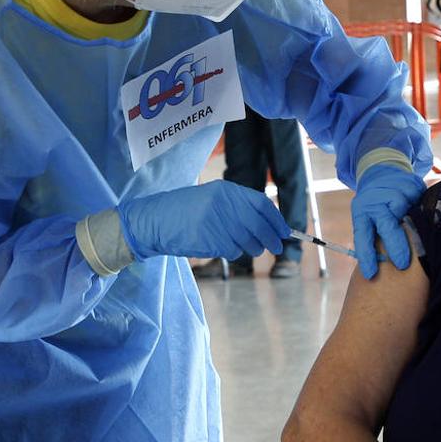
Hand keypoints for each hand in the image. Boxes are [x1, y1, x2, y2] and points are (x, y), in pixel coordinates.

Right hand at [117, 181, 285, 259]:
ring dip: (252, 247)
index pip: (261, 204)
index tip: (284, 231)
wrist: (155, 220)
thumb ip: (238, 207)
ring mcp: (216, 222)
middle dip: (271, 238)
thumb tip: (269, 224)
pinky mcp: (210, 240)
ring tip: (246, 246)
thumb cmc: (186, 211)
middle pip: (258, 225)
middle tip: (276, 247)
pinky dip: (232, 251)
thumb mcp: (212, 199)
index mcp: (226, 190)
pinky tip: (222, 247)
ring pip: (247, 240)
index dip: (276, 219)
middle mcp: (223, 204)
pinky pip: (232, 250)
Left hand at [351, 165, 426, 278]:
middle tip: (402, 264)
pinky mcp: (411, 184)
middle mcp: (376, 200)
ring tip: (416, 230)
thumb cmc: (375, 205)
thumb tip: (382, 267)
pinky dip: (423, 212)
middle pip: (387, 225)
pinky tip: (421, 213)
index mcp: (361, 211)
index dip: (367, 256)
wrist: (381, 172)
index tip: (371, 274)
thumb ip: (375, 237)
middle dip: (396, 246)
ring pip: (408, 214)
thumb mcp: (367, 218)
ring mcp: (394, 190)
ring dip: (413, 225)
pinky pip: (421, 203)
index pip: (362, 235)